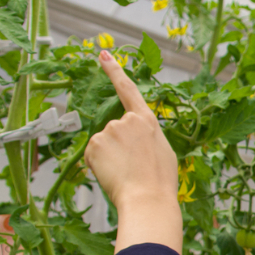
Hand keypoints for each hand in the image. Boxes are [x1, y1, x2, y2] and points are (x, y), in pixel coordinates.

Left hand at [85, 50, 183, 253]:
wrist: (148, 199)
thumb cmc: (159, 182)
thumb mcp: (162, 152)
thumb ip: (147, 138)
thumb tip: (135, 142)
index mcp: (147, 120)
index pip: (127, 89)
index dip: (114, 71)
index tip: (102, 55)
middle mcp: (126, 120)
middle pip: (114, 132)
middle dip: (118, 149)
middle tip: (133, 169)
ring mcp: (109, 130)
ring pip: (103, 145)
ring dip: (110, 159)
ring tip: (126, 174)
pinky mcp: (94, 144)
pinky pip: (92, 155)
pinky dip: (99, 166)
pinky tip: (113, 175)